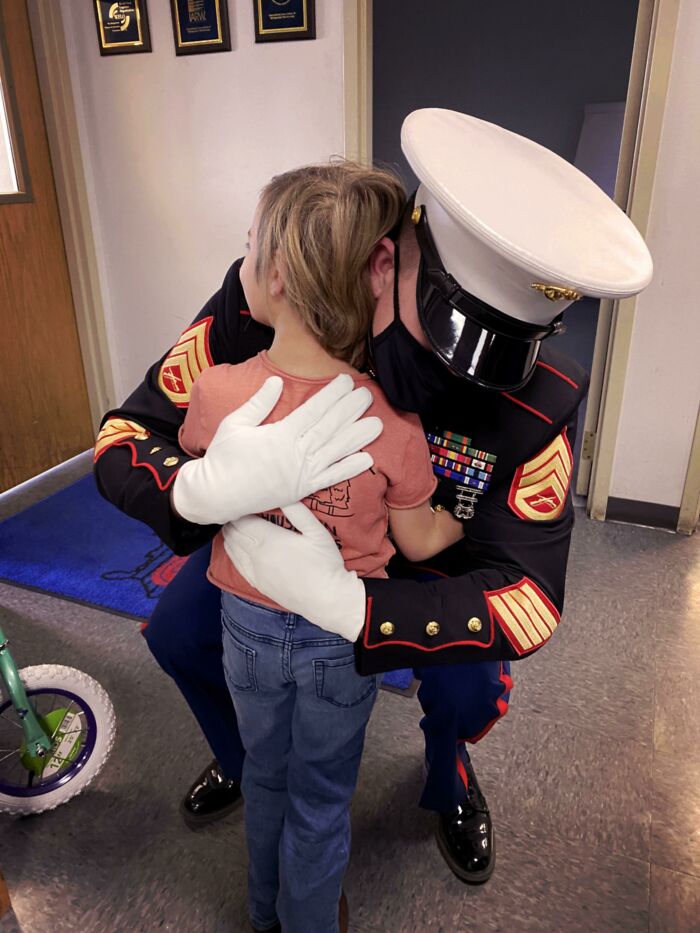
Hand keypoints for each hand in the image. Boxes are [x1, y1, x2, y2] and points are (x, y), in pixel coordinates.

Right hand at [172, 373, 381, 524]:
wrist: (216, 494)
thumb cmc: (222, 457)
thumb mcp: (235, 423)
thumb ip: (258, 403)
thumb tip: (276, 382)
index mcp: (279, 435)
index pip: (313, 410)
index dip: (332, 395)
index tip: (347, 382)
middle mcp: (294, 454)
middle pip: (329, 428)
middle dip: (350, 410)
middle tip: (368, 395)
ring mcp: (300, 474)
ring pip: (335, 452)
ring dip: (357, 437)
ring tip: (377, 424)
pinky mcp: (301, 490)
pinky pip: (330, 479)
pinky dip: (348, 469)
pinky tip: (366, 459)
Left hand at [222, 503, 366, 641]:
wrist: (326, 599)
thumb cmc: (324, 564)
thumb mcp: (317, 532)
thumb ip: (298, 511)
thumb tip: (284, 494)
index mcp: (268, 540)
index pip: (242, 520)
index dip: (240, 508)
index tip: (244, 499)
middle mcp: (256, 556)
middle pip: (233, 532)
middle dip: (232, 519)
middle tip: (238, 508)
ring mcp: (254, 571)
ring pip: (231, 548)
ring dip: (230, 534)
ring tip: (234, 524)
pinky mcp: (258, 584)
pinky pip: (236, 565)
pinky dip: (232, 552)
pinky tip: (235, 547)